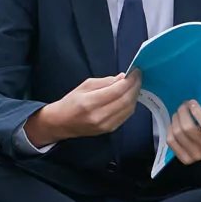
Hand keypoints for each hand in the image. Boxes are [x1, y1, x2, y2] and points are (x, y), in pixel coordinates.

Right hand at [27, 72, 141, 145]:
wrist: (62, 123)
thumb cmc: (71, 102)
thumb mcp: (85, 86)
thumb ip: (105, 81)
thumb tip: (123, 78)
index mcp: (90, 103)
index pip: (117, 91)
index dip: (130, 81)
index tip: (136, 71)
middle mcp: (99, 116)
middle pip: (125, 100)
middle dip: (135, 87)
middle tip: (138, 77)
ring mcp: (106, 125)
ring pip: (128, 109)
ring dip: (134, 95)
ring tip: (135, 85)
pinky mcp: (110, 130)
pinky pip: (126, 116)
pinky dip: (130, 104)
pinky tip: (129, 96)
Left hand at [165, 87, 200, 165]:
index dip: (197, 112)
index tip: (192, 102)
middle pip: (187, 128)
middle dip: (182, 112)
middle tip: (183, 105)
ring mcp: (195, 155)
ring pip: (178, 133)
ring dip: (175, 119)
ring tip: (179, 112)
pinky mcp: (185, 159)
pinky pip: (171, 142)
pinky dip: (170, 130)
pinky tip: (174, 124)